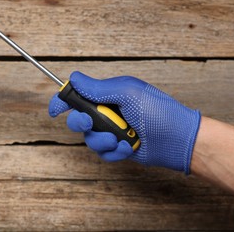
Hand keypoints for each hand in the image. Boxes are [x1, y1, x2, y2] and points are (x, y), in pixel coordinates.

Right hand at [49, 71, 200, 173]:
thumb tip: (74, 78)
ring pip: (90, 140)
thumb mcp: (127, 92)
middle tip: (92, 122)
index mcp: (107, 95)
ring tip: (121, 138)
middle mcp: (107, 113)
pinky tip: (130, 147)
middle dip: (81, 123)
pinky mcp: (118, 148)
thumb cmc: (158, 111)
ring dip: (103, 140)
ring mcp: (113, 131)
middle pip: (78, 120)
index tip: (55, 110)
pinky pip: (104, 154)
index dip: (63, 101)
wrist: (178, 139)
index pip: (77, 96)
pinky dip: (115, 152)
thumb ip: (98, 88)